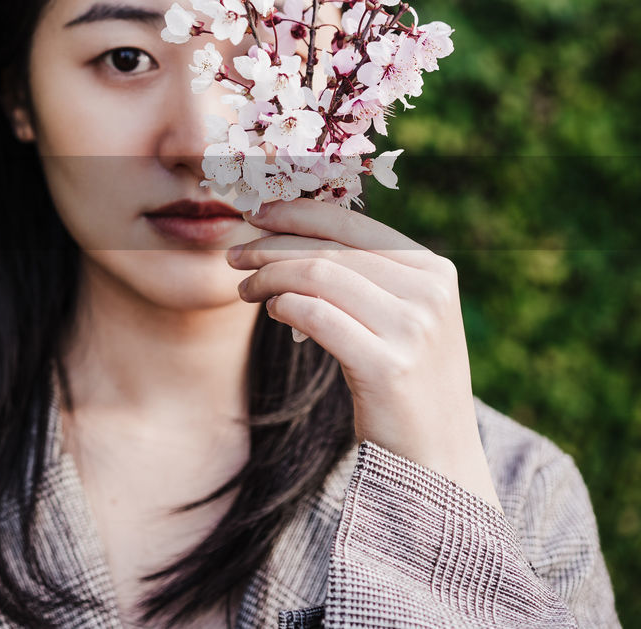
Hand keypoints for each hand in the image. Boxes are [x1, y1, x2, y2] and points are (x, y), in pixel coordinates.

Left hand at [227, 197, 501, 509]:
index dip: (297, 214)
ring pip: (319, 276)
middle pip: (329, 249)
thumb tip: (292, 234)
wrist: (437, 458)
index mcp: (434, 270)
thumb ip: (366, 276)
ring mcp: (412, 329)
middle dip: (271, 247)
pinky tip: (271, 312)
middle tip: (235, 255)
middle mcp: (429, 292)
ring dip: (269, 277)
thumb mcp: (400, 318)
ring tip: (245, 289)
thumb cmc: (404, 382)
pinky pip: (316, 316)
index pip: (353, 224)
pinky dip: (284, 306)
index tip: (256, 215)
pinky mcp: (388, 365)